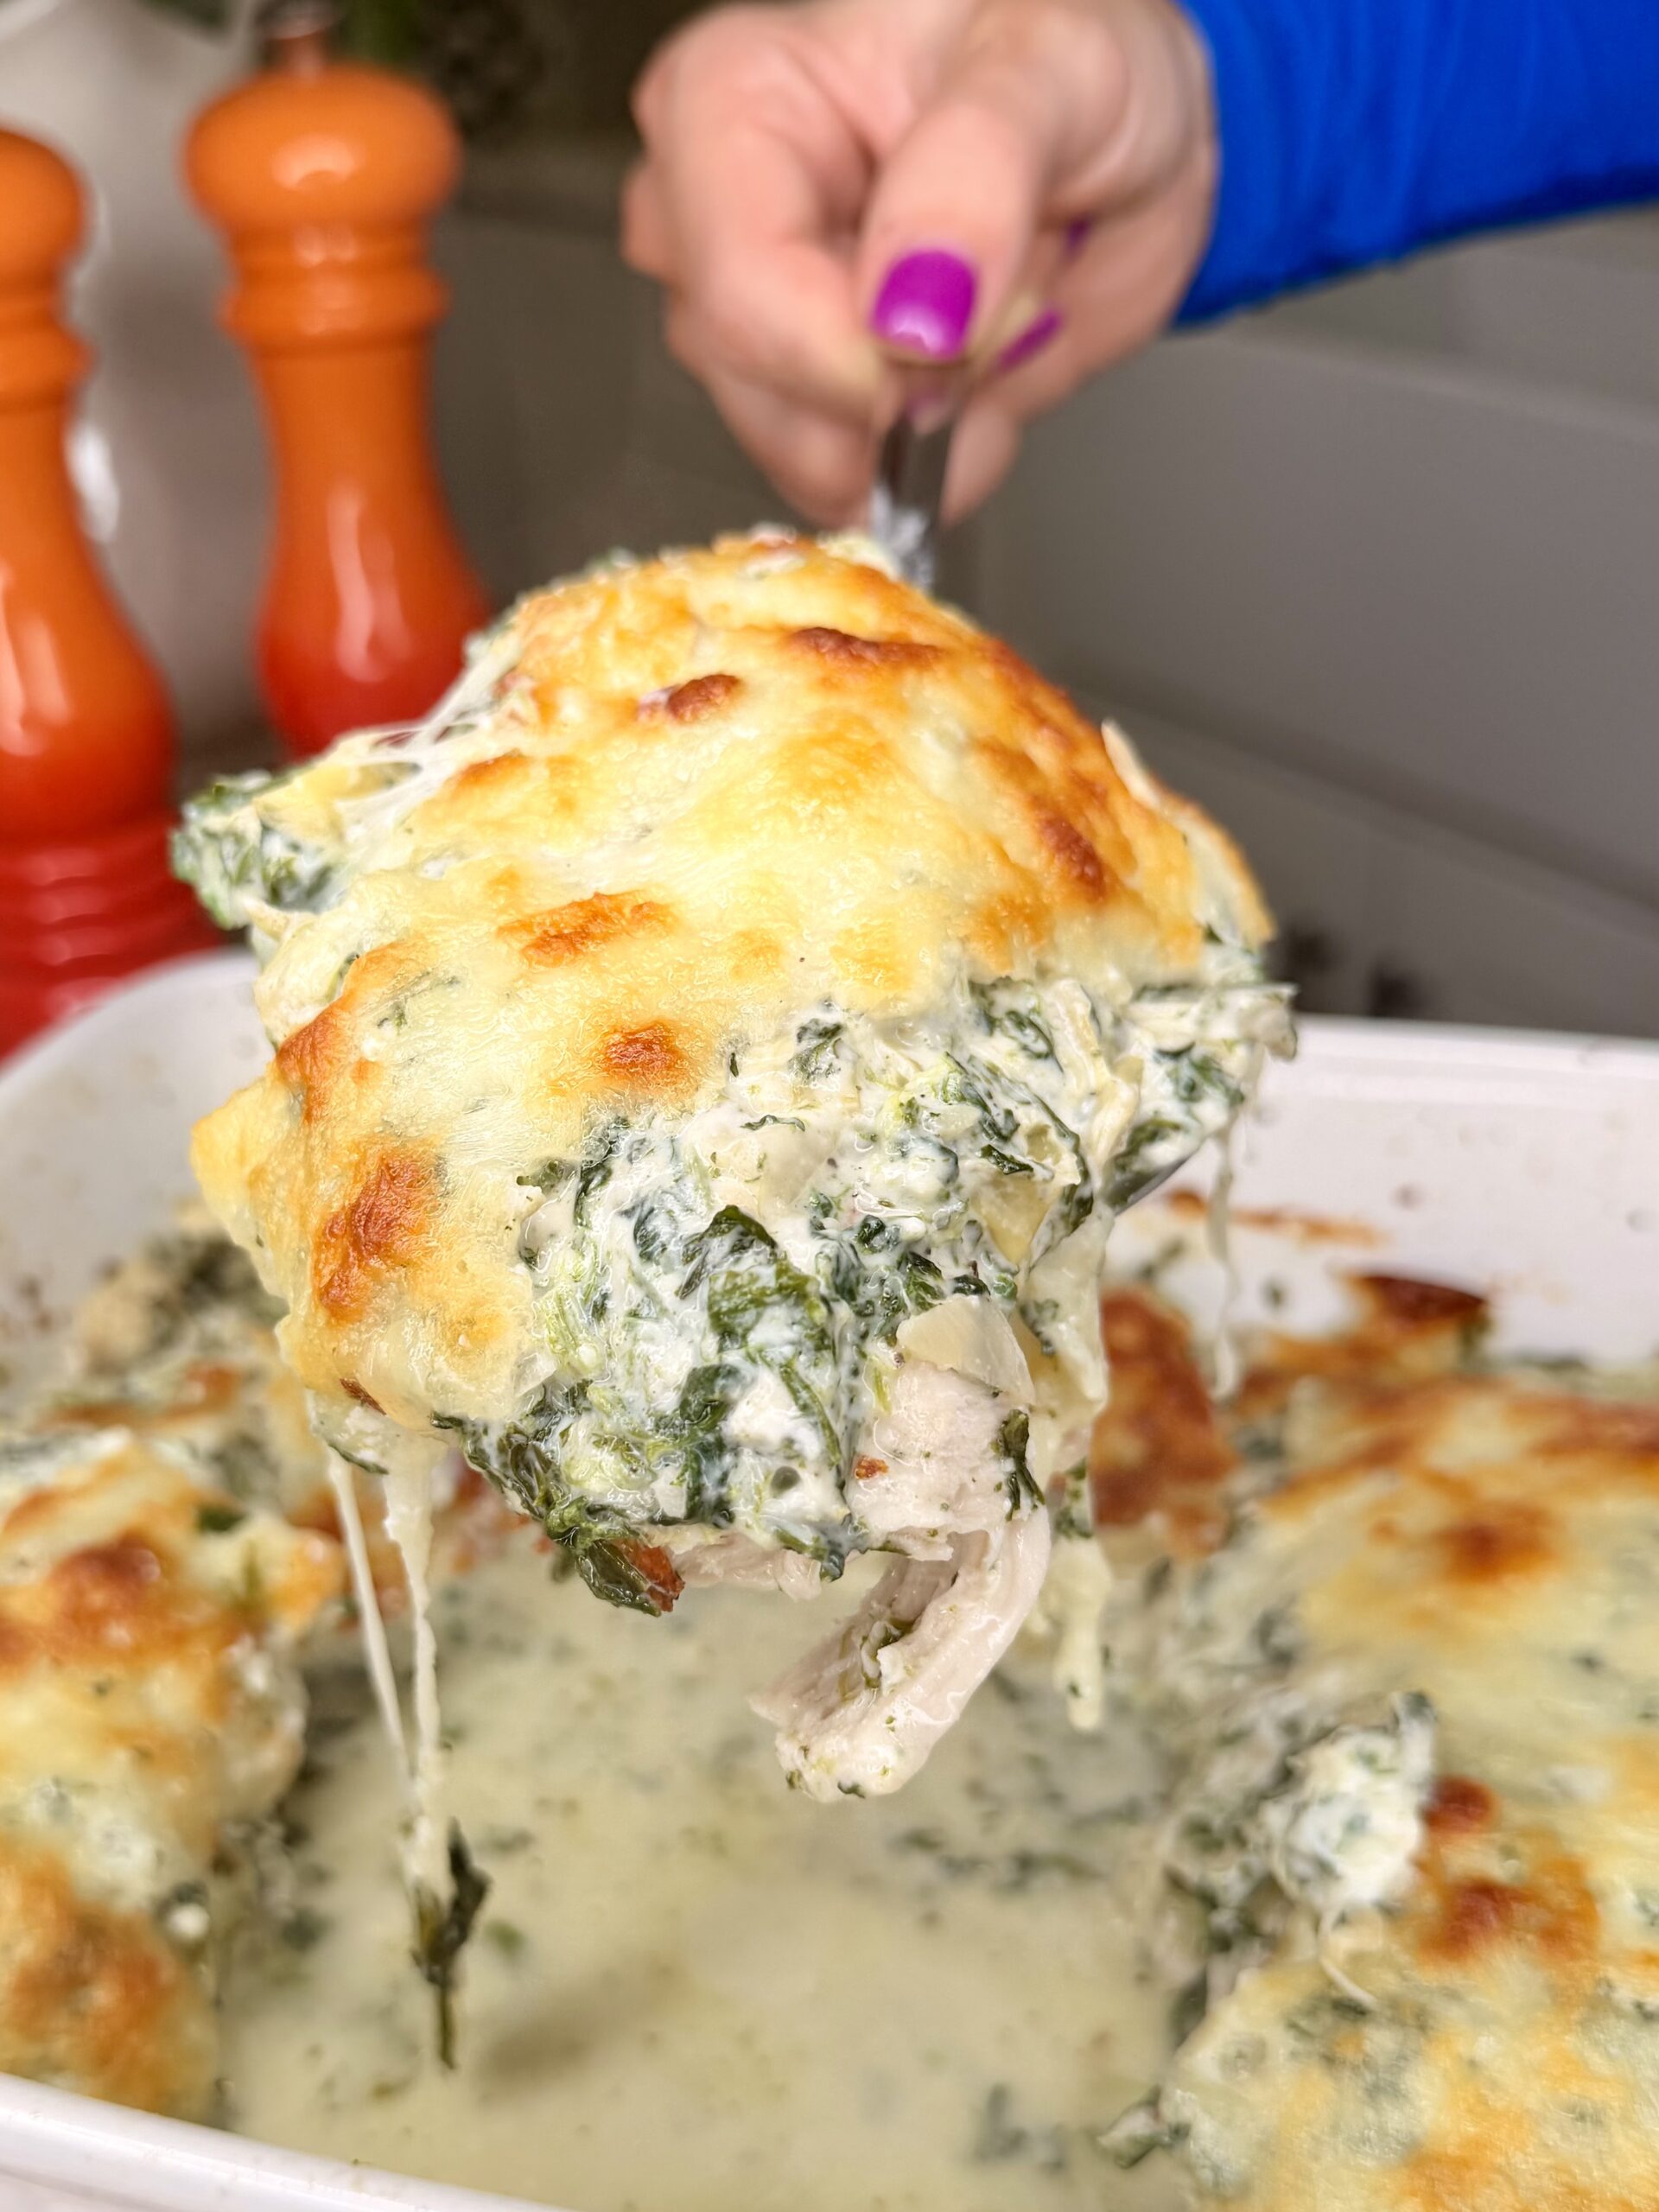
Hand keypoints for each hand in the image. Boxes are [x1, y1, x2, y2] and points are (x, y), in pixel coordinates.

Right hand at [624, 0, 1216, 523]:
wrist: (1124, 136)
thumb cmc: (1072, 60)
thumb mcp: (1056, 68)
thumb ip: (978, 171)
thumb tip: (912, 308)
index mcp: (731, 105)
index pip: (741, 292)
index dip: (858, 356)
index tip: (961, 337)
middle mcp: (718, 220)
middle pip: (760, 391)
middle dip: (909, 385)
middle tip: (1007, 296)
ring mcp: (761, 322)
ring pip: (808, 456)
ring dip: (937, 420)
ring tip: (998, 313)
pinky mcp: (812, 402)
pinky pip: (860, 488)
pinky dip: (947, 457)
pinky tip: (984, 371)